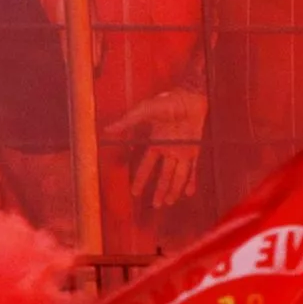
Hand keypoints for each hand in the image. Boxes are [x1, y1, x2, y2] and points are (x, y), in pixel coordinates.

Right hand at [105, 88, 208, 209]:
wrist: (189, 97)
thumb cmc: (167, 102)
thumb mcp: (144, 111)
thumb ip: (128, 122)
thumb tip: (106, 130)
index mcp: (156, 143)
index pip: (146, 166)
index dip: (141, 179)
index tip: (134, 193)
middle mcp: (169, 151)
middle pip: (163, 175)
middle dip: (159, 190)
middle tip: (155, 206)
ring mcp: (183, 152)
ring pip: (177, 176)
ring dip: (173, 190)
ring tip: (168, 203)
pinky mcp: (195, 150)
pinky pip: (193, 169)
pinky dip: (191, 181)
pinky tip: (189, 193)